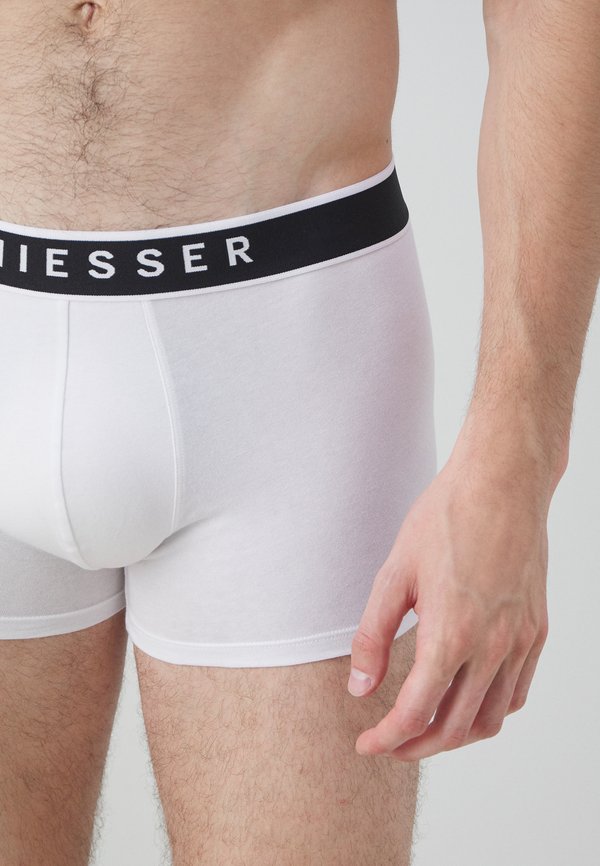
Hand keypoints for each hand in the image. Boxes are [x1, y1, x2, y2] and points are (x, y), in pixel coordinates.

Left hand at [347, 437, 551, 760]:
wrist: (502, 484)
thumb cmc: (445, 519)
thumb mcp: (394, 574)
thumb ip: (373, 637)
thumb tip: (360, 688)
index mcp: (451, 633)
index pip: (416, 712)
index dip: (387, 738)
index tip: (367, 744)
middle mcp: (492, 647)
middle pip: (454, 728)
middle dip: (416, 746)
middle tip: (390, 743)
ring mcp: (521, 641)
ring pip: (490, 720)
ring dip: (454, 736)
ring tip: (425, 728)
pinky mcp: (536, 631)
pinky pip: (516, 693)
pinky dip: (489, 712)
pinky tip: (467, 700)